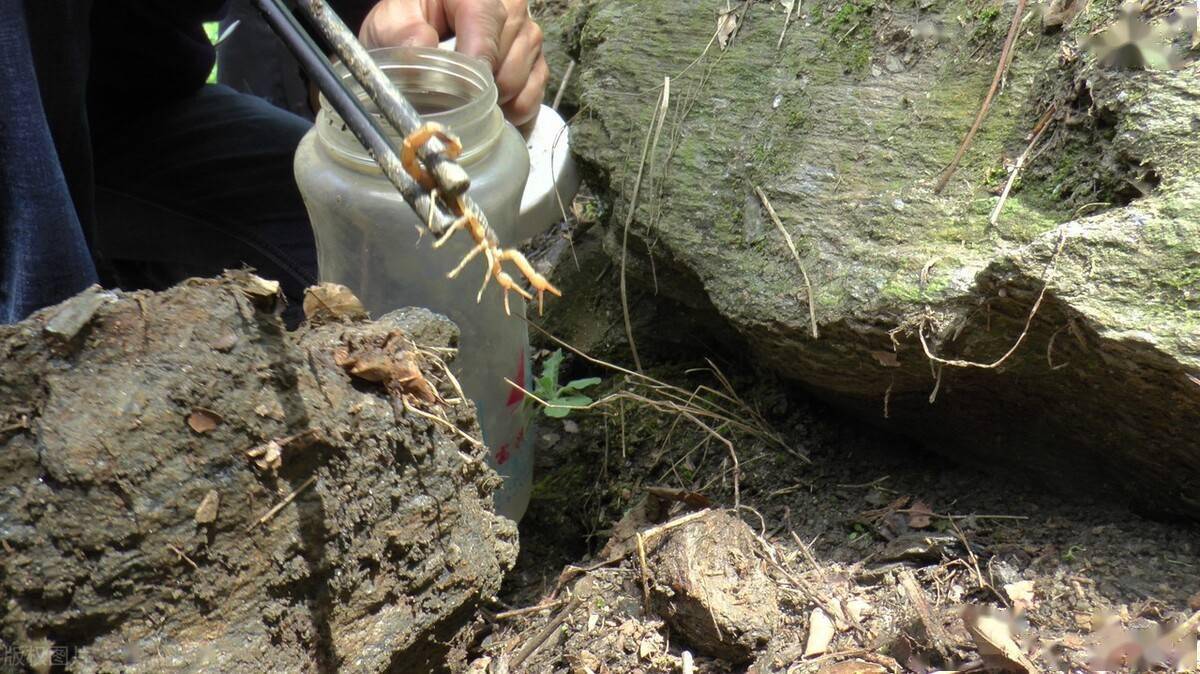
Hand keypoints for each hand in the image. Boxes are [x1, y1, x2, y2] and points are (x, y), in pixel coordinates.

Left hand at [360, 0, 547, 125]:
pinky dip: (513, 112)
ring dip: (497, 102)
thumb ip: (402, 32)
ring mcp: (528, 36)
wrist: (415, 33)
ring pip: (523, 80)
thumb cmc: (406, 25)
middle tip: (453, 99)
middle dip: (482, 86)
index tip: (464, 89)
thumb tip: (421, 49)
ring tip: (469, 104)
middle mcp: (511, 8)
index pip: (486, 20)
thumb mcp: (390, 22)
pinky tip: (489, 111)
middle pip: (510, 55)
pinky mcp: (536, 64)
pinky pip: (534, 97)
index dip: (477, 57)